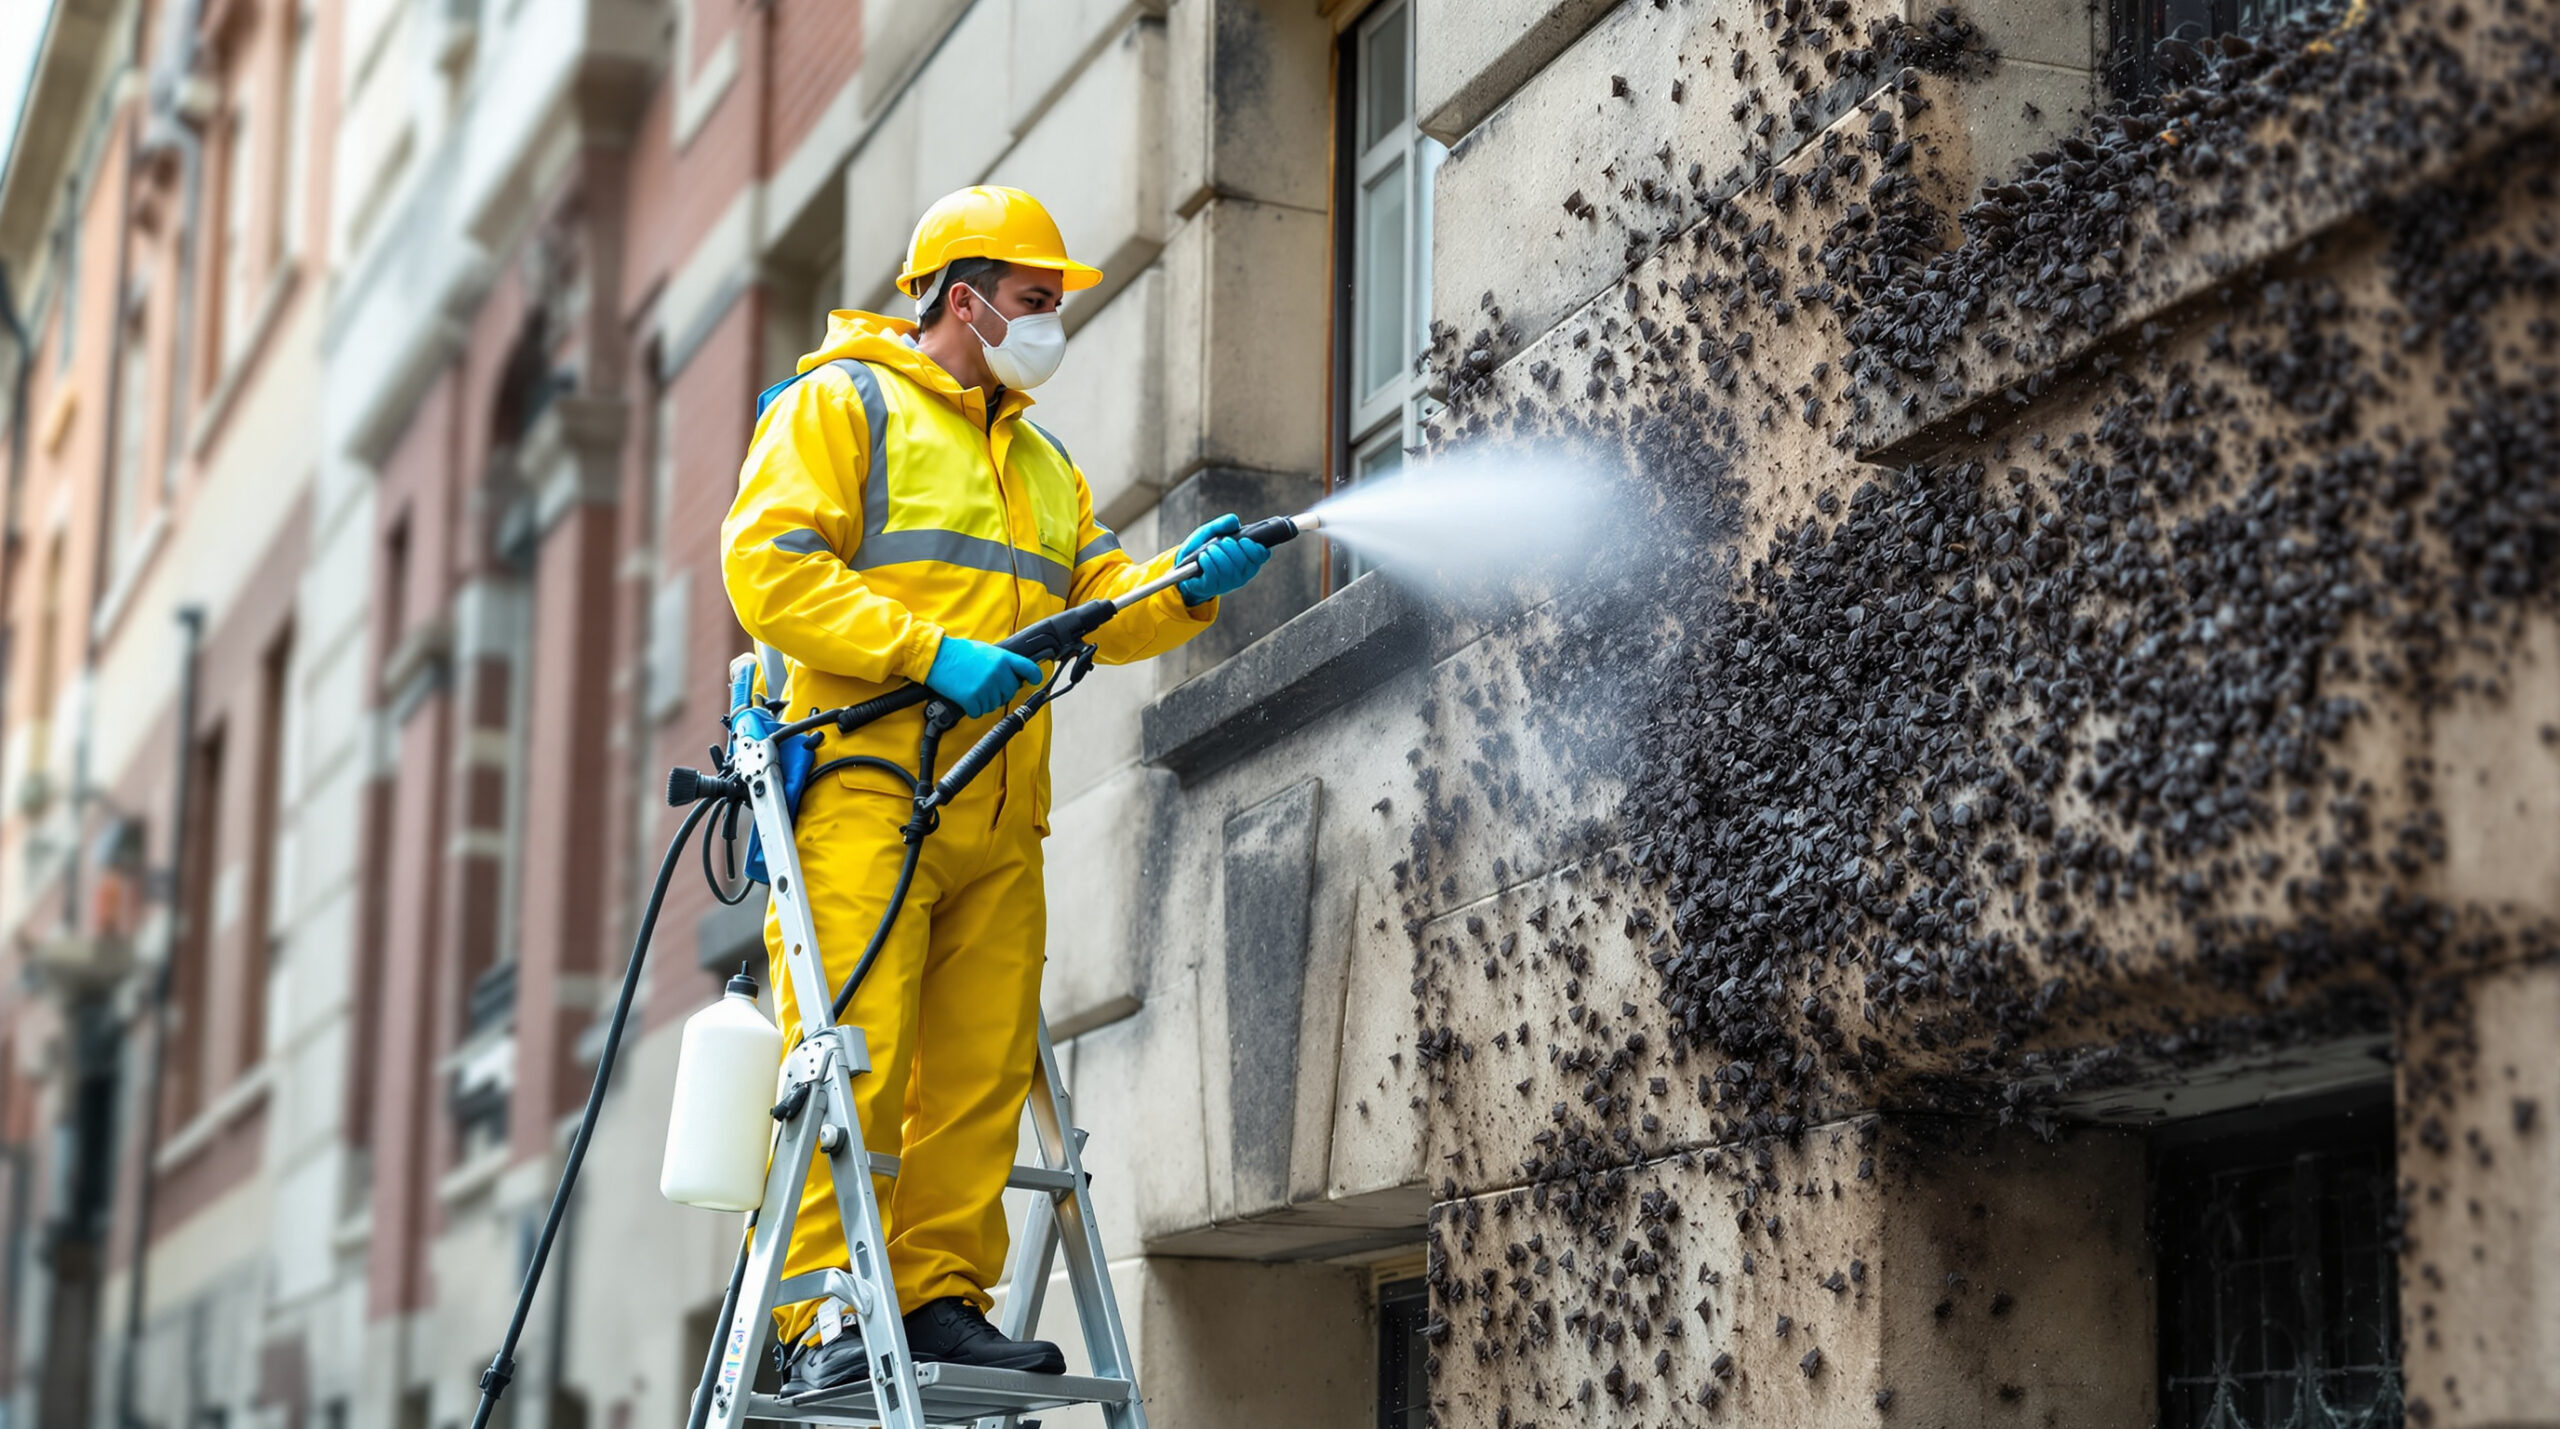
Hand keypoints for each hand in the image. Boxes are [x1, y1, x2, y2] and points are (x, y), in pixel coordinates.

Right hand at [924, 637, 1040, 717]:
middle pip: (1009, 693)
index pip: (1028, 669)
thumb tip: (1012, 674)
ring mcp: (986, 687)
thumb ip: (1001, 662)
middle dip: (999, 692)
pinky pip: (979, 712)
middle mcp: (998, 674)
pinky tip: (965, 696)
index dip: (1034, 676)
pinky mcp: (973, 699)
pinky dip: (972, 708)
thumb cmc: (958, 653)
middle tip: (984, 684)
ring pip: (994, 705)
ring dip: (984, 701)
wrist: (936, 657)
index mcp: (1003, 659)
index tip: (1034, 681)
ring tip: (971, 687)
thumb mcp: (986, 650)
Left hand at [1175, 514, 1270, 604]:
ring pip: (1227, 568)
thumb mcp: (1211, 532)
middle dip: (1231, 547)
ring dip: (1217, 554)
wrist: (1185, 566)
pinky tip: (1203, 557)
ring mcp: (1228, 582)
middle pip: (1243, 560)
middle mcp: (1241, 574)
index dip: (1254, 547)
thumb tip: (1233, 521)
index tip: (1243, 540)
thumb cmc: (1204, 549)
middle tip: (1222, 542)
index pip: (1261, 555)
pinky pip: (1213, 574)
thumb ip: (1222, 524)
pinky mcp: (1212, 587)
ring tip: (1209, 549)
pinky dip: (1207, 562)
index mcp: (1248, 560)